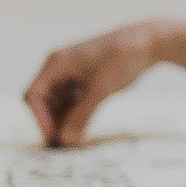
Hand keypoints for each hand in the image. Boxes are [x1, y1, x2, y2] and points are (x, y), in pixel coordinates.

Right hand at [23, 23, 162, 146]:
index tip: (55, 137)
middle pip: (45, 100)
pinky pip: (73, 99)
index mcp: (57, 63)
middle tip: (64, 144)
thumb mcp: (101, 90)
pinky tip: (83, 128)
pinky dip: (76, 113)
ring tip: (74, 140)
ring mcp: (73, 71)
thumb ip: (82, 115)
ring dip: (64, 120)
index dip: (41, 119)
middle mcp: (60, 66)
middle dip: (52, 122)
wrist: (150, 42)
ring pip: (59, 102)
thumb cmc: (123, 57)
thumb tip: (66, 139)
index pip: (35, 96)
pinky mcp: (85, 77)